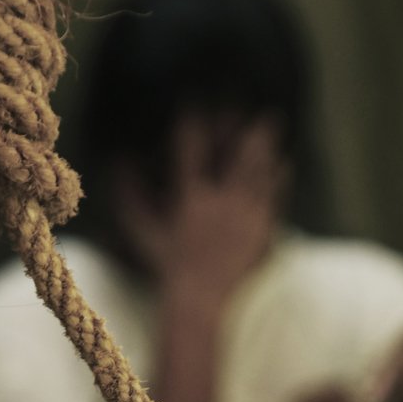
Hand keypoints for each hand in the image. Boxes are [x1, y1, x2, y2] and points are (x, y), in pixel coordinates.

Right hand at [124, 112, 287, 303]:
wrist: (200, 300)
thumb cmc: (166, 268)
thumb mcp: (143, 233)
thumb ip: (131, 199)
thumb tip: (119, 167)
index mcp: (192, 199)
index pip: (190, 152)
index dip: (192, 124)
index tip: (194, 102)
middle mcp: (222, 202)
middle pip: (234, 154)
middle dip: (239, 126)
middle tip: (246, 103)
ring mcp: (246, 216)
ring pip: (258, 171)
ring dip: (264, 145)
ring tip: (269, 122)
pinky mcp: (262, 231)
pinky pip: (274, 198)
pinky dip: (279, 180)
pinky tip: (284, 165)